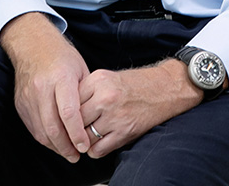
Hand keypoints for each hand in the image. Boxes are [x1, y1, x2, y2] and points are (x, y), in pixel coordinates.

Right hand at [0, 12, 91, 162]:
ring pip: (41, 131)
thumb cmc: (62, 56)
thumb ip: (85, 95)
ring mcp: (28, 97)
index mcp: (60, 78)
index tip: (85, 146)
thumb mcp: (81, 69)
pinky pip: (32, 128)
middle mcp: (42, 88)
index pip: (69, 113)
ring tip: (69, 153)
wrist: (32, 45)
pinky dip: (44, 139)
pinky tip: (55, 142)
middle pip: (52, 126)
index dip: (77, 133)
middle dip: (66, 146)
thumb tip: (93, 121)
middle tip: (77, 155)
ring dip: (55, 146)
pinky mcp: (20, 104)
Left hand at [78, 59, 201, 157]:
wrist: (164, 89)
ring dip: (83, 141)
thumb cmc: (133, 84)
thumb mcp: (106, 77)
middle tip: (74, 131)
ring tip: (87, 138)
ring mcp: (114, 116)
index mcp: (97, 80)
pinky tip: (99, 143)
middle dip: (73, 128)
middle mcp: (104, 97)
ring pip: (84, 137)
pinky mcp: (124, 132)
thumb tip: (64, 111)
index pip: (69, 102)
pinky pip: (97, 150)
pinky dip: (94, 150)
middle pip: (75, 121)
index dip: (66, 112)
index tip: (66, 118)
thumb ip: (86, 91)